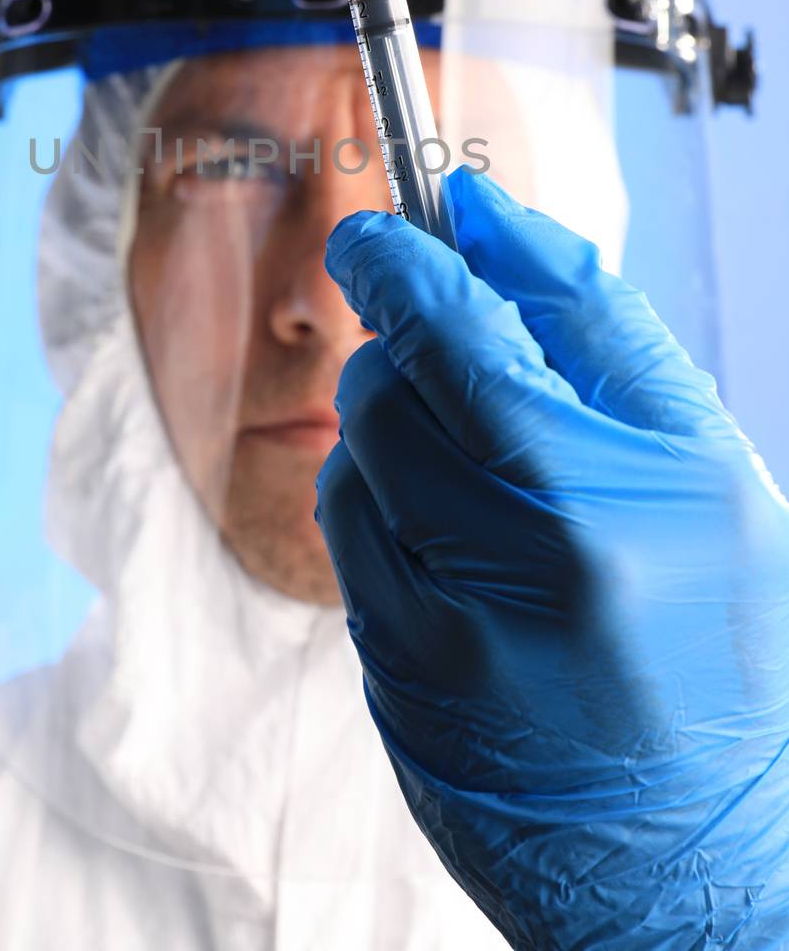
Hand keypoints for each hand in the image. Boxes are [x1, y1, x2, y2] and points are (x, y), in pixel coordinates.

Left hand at [316, 170, 788, 950]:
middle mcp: (516, 564)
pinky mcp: (392, 678)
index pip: (465, 330)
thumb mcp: (704, 466)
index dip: (405, 260)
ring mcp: (439, 631)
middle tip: (450, 353)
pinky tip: (450, 536)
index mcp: (610, 496)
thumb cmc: (720, 647)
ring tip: (473, 465)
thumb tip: (479, 211)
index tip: (382, 230)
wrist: (695, 855)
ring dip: (390, 426)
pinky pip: (347, 540)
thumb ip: (593, 320)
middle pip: (392, 385)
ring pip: (355, 456)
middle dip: (403, 343)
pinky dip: (381, 505)